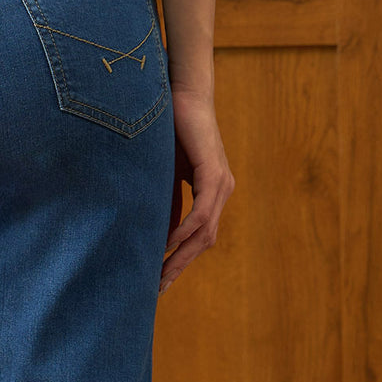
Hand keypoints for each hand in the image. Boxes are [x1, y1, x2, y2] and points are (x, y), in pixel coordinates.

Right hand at [160, 86, 234, 293]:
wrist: (182, 93)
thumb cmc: (171, 130)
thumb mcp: (166, 176)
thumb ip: (168, 203)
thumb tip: (158, 236)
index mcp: (212, 193)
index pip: (199, 237)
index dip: (180, 261)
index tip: (161, 282)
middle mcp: (222, 191)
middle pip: (204, 242)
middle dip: (179, 267)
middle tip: (158, 288)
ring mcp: (221, 182)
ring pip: (205, 232)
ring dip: (181, 255)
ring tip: (161, 273)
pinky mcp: (213, 172)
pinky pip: (202, 211)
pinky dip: (186, 230)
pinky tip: (170, 243)